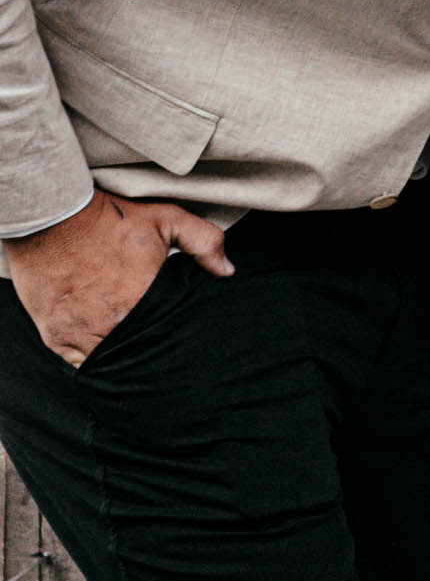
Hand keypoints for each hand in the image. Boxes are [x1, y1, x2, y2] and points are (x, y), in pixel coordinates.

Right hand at [4, 193, 230, 366]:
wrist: (51, 217)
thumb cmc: (111, 218)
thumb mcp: (168, 219)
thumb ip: (205, 243)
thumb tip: (229, 271)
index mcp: (144, 300)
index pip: (169, 332)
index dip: (174, 333)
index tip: (177, 331)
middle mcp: (113, 324)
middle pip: (140, 350)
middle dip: (150, 348)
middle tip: (155, 340)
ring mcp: (82, 334)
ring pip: (110, 360)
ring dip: (121, 356)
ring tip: (130, 345)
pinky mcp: (56, 338)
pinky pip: (78, 362)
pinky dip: (91, 358)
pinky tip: (102, 346)